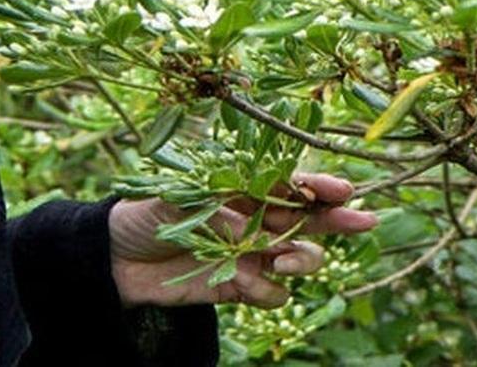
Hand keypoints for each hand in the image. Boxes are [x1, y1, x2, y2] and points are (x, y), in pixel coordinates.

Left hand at [107, 172, 376, 308]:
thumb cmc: (144, 211)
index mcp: (244, 186)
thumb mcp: (178, 199)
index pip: (293, 182)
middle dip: (340, 219)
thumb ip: (218, 210)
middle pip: (312, 218)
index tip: (344, 189)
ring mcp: (252, 254)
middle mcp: (256, 218)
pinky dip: (268, 291)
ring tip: (282, 262)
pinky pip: (273, 294)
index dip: (321, 185)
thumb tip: (248, 224)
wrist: (113, 257)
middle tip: (364, 221)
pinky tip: (248, 282)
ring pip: (301, 258)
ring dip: (302, 260)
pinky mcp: (240, 287)